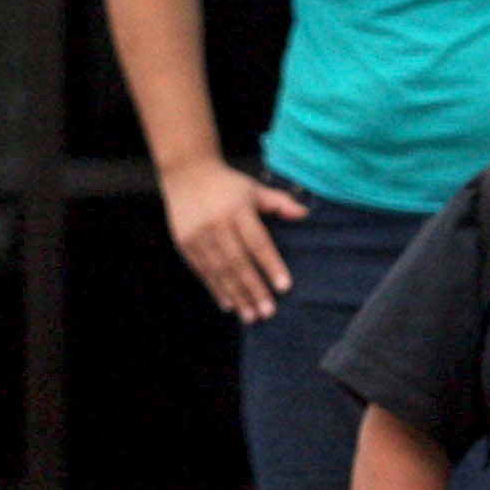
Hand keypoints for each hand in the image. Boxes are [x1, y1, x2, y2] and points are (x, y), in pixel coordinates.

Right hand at [163, 158, 304, 322]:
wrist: (186, 172)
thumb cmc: (227, 184)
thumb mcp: (254, 189)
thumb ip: (279, 202)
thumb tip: (304, 214)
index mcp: (237, 209)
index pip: (258, 242)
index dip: (271, 265)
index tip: (284, 286)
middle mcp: (217, 224)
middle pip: (239, 262)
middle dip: (254, 289)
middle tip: (268, 312)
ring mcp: (198, 235)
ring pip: (220, 271)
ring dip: (236, 296)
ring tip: (250, 316)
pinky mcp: (184, 243)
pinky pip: (202, 271)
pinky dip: (215, 289)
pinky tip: (228, 305)